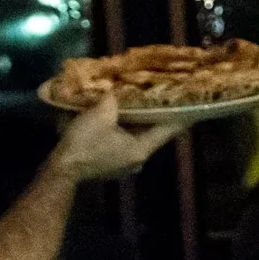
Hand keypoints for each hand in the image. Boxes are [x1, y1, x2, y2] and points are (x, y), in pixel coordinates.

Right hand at [52, 94, 180, 182]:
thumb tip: (117, 91)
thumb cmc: (84, 143)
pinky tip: (124, 113)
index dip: (183, 115)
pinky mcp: (114, 162)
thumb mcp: (100, 113)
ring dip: (142, 118)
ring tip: (147, 100)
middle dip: (159, 112)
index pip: (168, 129)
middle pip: (155, 131)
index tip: (196, 104)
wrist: (62, 168)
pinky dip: (128, 125)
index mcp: (141, 148)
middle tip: (168, 94)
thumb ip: (114, 99)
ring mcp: (126, 162)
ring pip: (140, 135)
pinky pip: (127, 139)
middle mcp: (138, 157)